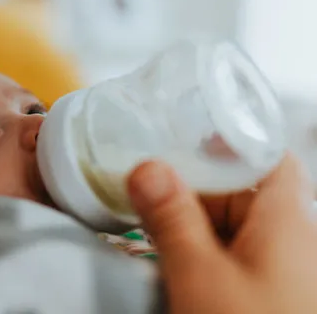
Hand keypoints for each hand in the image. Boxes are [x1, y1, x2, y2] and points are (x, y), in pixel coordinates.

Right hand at [127, 155, 316, 313]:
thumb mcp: (198, 277)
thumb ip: (172, 219)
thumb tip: (148, 172)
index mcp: (287, 222)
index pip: (266, 158)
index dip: (226, 147)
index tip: (182, 147)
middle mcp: (295, 243)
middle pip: (242, 196)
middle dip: (194, 196)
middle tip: (151, 204)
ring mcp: (287, 274)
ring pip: (236, 233)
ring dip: (196, 233)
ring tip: (162, 245)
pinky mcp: (274, 299)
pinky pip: (238, 265)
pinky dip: (207, 262)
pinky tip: (183, 277)